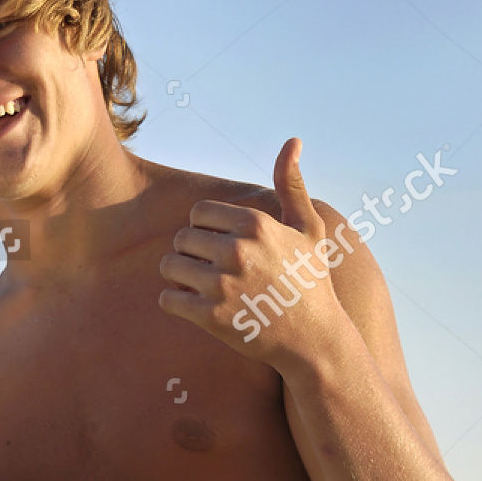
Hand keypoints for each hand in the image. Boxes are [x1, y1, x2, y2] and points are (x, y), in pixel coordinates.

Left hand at [158, 138, 344, 369]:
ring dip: (180, 278)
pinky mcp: (210, 317)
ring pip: (169, 267)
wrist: (314, 339)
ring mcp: (222, 285)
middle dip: (191, 254)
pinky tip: (196, 307)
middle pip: (181, 239)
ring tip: (203, 289)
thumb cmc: (309, 280)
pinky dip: (175, 303)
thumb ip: (292, 184)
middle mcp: (237, 251)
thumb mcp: (308, 228)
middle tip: (212, 272)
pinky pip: (167, 299)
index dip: (206, 232)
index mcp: (255, 225)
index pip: (198, 214)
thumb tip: (293, 141)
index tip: (223, 249)